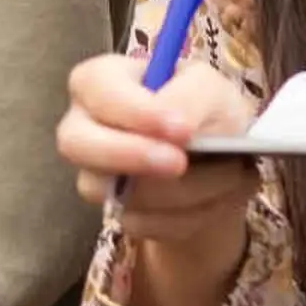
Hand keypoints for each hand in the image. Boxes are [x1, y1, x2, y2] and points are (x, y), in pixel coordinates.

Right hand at [58, 53, 261, 305]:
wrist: (223, 162)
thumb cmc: (205, 110)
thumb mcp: (211, 87)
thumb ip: (192, 95)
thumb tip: (177, 125)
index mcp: (101, 81)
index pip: (94, 87)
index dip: (133, 111)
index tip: (181, 129)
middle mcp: (84, 126)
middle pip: (76, 144)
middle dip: (132, 156)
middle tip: (180, 164)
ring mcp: (95, 174)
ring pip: (118, 191)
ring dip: (184, 190)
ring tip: (230, 175)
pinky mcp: (116, 213)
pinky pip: (142, 223)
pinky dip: (189, 215)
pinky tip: (217, 198)